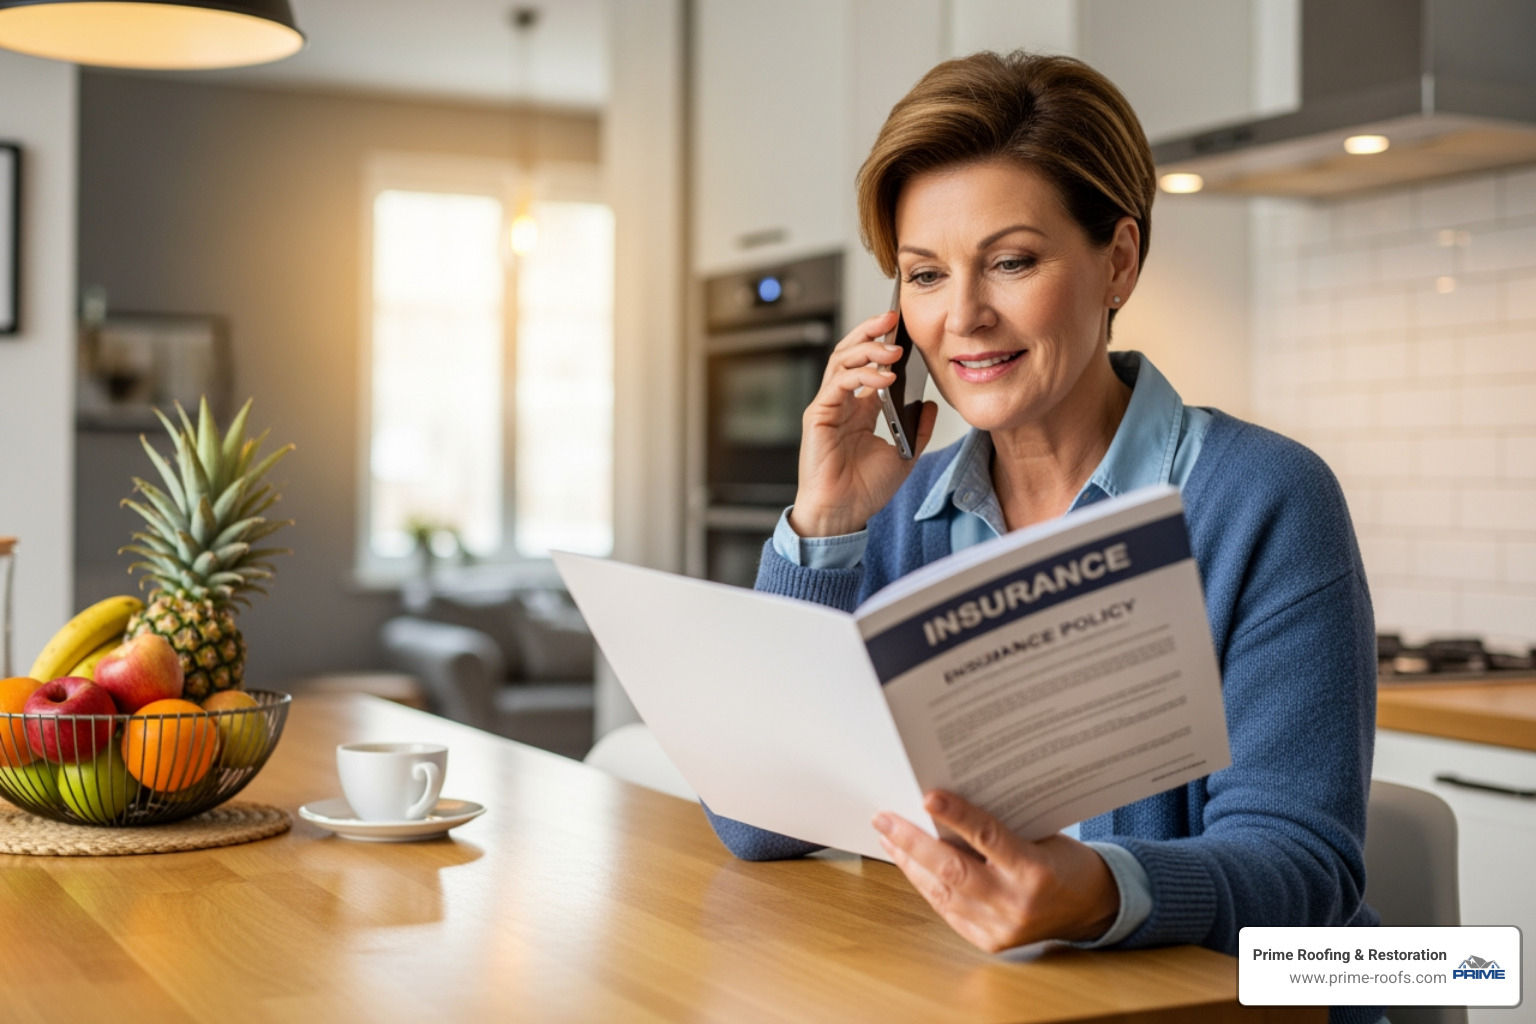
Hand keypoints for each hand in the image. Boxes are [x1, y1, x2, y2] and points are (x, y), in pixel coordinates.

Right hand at [790, 310, 937, 536]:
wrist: (844, 514)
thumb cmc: (865, 490)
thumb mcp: (905, 453)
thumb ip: (917, 427)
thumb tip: (931, 403)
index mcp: (859, 409)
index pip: (868, 363)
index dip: (883, 342)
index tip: (904, 328)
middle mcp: (841, 403)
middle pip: (850, 352)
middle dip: (870, 331)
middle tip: (892, 317)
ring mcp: (828, 407)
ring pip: (840, 361)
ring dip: (867, 349)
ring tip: (893, 348)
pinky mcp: (818, 416)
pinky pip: (838, 384)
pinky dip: (861, 376)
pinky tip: (884, 377)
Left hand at [872, 790, 1120, 951]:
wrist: (1090, 907)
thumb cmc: (1063, 861)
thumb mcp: (1040, 834)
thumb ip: (999, 828)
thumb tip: (942, 806)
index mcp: (1035, 871)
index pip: (989, 838)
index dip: (956, 815)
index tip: (927, 796)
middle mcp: (1016, 903)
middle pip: (953, 870)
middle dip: (912, 842)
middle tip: (884, 818)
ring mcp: (1001, 927)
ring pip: (942, 892)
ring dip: (910, 862)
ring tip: (887, 836)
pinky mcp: (989, 942)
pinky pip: (946, 910)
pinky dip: (925, 884)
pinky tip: (909, 864)